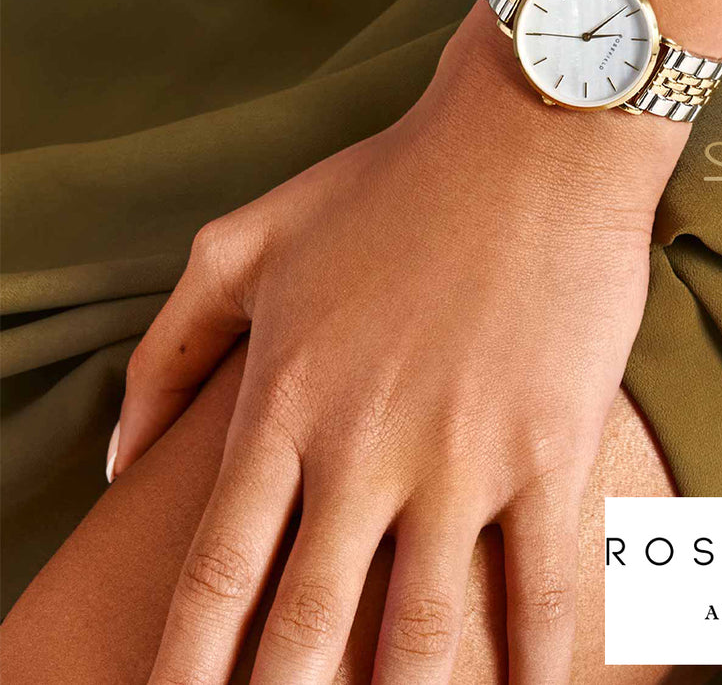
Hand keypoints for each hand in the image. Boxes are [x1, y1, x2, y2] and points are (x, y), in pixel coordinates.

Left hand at [114, 0, 688, 684]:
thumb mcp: (244, 243)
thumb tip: (122, 456)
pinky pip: (539, 593)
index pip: (214, 573)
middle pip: (302, 629)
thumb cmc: (391, 183)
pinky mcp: (547, 452)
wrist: (524, 141)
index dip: (186, 663)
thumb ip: (168, 347)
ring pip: (419, 636)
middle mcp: (362, 451)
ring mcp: (459, 459)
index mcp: (283, 404)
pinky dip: (533, 670)